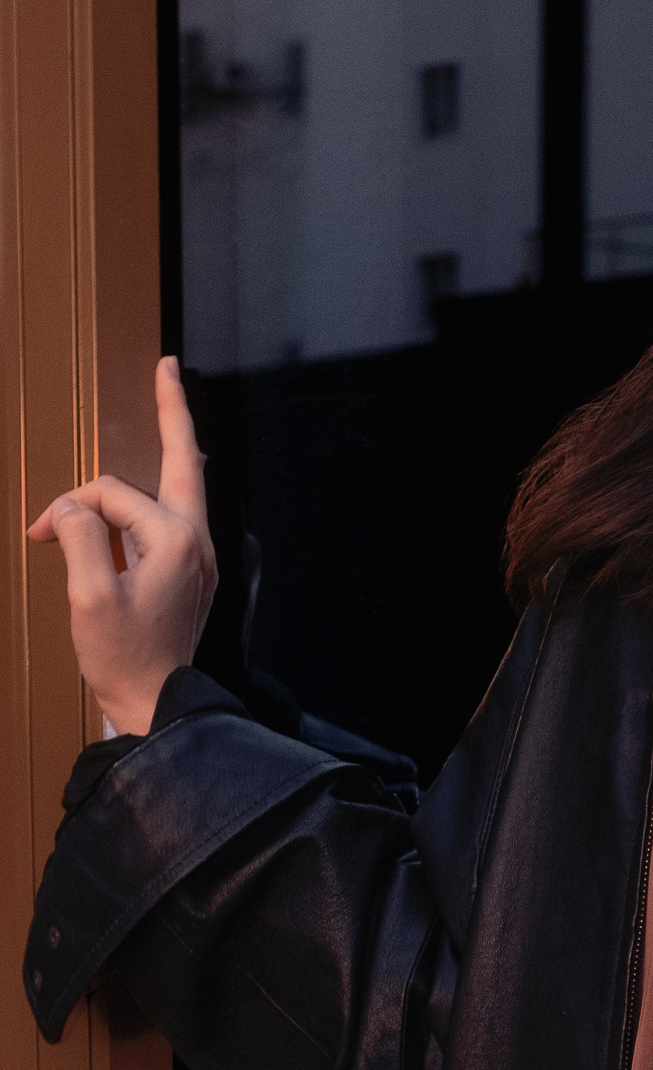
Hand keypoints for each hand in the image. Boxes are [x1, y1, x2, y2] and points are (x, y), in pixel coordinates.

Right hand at [28, 357, 216, 736]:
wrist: (158, 705)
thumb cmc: (124, 659)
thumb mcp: (89, 598)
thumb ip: (82, 537)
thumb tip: (76, 504)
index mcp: (177, 542)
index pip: (110, 495)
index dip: (67, 507)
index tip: (37, 534)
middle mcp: (196, 542)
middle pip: (182, 461)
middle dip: (171, 411)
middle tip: (169, 364)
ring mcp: (198, 557)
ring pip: (172, 488)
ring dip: (151, 460)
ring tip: (165, 396)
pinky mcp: (189, 572)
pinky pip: (170, 517)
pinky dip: (148, 497)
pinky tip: (166, 467)